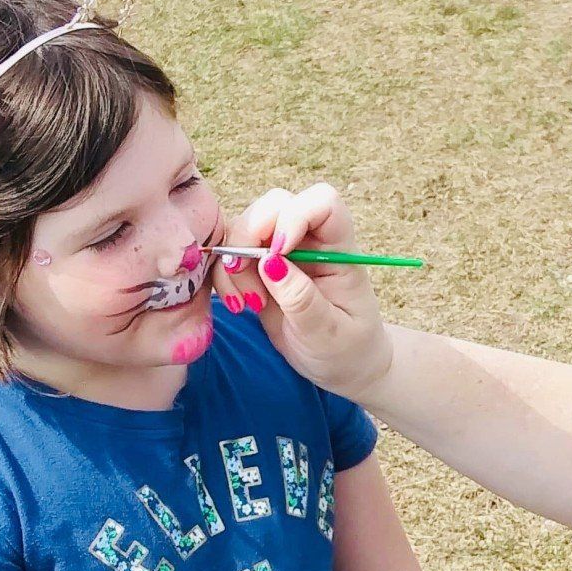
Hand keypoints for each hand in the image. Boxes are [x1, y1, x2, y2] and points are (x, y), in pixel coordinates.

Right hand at [212, 183, 394, 399]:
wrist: (342, 366)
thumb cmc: (347, 350)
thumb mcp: (329, 333)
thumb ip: (302, 299)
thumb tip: (270, 263)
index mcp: (339, 249)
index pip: (322, 203)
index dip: (294, 216)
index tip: (279, 253)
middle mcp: (310, 241)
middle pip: (274, 205)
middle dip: (250, 236)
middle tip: (245, 276)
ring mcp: (282, 252)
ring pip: (245, 227)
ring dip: (234, 262)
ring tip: (247, 304)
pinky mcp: (259, 268)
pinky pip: (230, 254)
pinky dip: (225, 276)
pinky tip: (239, 305)